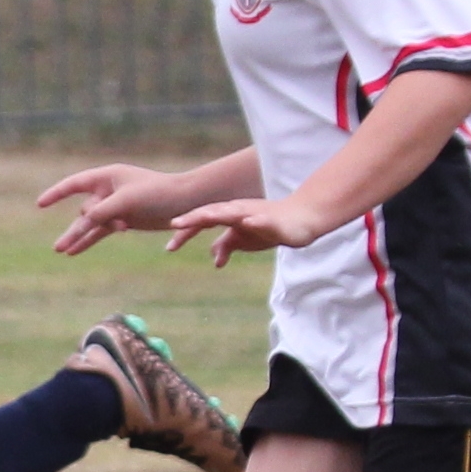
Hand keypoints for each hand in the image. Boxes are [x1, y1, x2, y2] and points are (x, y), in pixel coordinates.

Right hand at [36, 162, 217, 256]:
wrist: (186, 202)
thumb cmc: (157, 193)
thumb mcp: (125, 201)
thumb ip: (101, 211)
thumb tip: (83, 222)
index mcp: (108, 177)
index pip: (75, 184)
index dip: (57, 194)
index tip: (40, 204)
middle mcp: (109, 190)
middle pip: (85, 209)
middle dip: (77, 228)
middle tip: (59, 248)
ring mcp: (116, 207)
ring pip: (91, 223)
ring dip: (78, 236)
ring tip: (61, 251)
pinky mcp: (123, 220)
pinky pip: (101, 232)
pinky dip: (89, 241)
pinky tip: (74, 252)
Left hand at [163, 190, 308, 261]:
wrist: (302, 219)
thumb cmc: (269, 228)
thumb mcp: (244, 239)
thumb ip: (226, 245)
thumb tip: (214, 260)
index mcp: (229, 215)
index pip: (203, 222)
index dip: (186, 232)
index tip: (169, 247)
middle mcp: (239, 211)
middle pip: (213, 212)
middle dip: (194, 218)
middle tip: (174, 224)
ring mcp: (255, 213)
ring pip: (234, 212)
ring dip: (218, 214)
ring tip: (201, 218)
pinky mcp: (273, 220)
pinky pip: (263, 219)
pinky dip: (255, 220)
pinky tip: (247, 222)